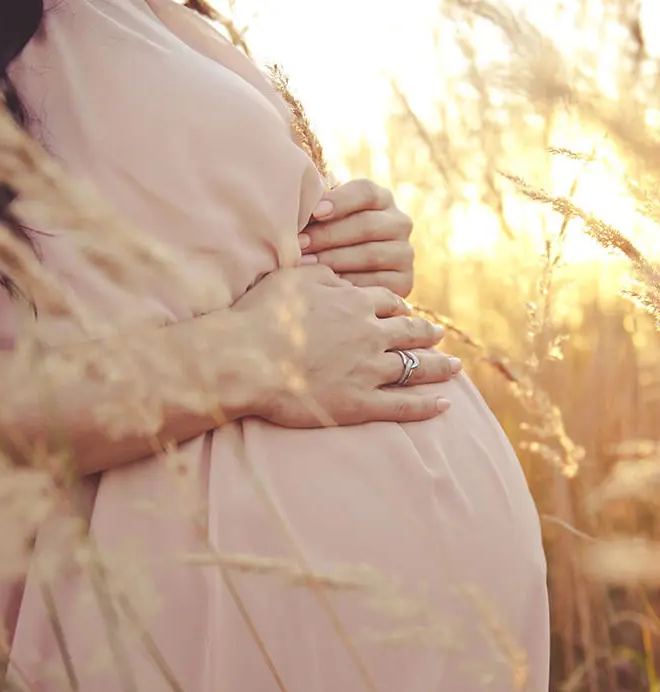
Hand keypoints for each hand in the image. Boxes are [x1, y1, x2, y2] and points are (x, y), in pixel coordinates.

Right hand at [232, 265, 459, 426]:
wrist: (247, 360)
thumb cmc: (263, 317)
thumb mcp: (294, 279)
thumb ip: (324, 274)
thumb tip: (340, 274)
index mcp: (355, 304)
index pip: (388, 302)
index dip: (398, 308)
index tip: (404, 313)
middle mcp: (370, 336)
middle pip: (410, 333)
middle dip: (427, 333)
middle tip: (438, 334)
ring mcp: (369, 372)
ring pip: (415, 368)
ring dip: (438, 367)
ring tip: (454, 367)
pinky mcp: (360, 404)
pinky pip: (402, 405)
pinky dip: (426, 406)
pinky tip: (444, 405)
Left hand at [298, 179, 414, 297]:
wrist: (354, 285)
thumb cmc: (329, 243)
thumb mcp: (326, 221)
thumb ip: (319, 212)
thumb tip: (297, 207)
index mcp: (382, 200)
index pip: (366, 192)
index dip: (340, 200)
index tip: (314, 212)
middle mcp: (399, 223)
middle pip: (366, 225)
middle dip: (328, 235)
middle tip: (299, 244)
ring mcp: (404, 253)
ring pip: (370, 254)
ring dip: (334, 259)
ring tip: (306, 264)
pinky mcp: (404, 282)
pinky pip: (376, 283)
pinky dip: (348, 283)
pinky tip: (326, 284)